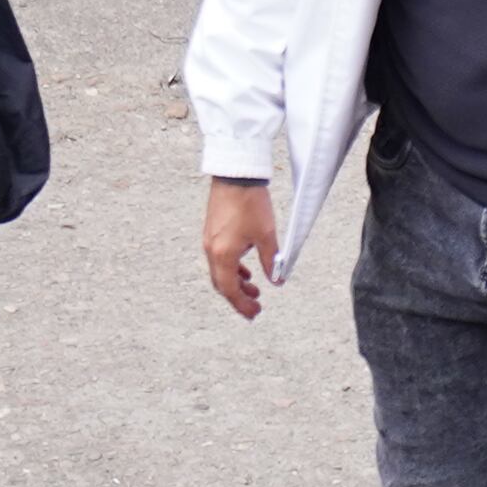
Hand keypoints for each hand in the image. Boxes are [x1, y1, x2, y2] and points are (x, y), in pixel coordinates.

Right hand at [202, 178, 279, 317]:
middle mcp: (211, 250)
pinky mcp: (212, 230)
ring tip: (254, 288)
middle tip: (254, 306)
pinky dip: (231, 268)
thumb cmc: (249, 202)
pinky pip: (219, 258)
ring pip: (220, 271)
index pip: (229, 290)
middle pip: (222, 284)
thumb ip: (271, 261)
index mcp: (223, 254)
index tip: (255, 312)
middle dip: (238, 297)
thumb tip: (276, 280)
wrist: (235, 174)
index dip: (242, 304)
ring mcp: (209, 240)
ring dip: (236, 283)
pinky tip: (245, 268)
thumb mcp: (266, 235)